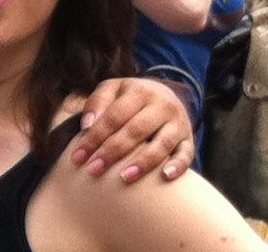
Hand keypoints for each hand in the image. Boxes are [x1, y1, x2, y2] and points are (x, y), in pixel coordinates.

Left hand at [70, 77, 193, 182]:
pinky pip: (187, 154)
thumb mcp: (112, 89)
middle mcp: (162, 106)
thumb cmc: (129, 98)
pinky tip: (165, 176)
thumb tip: (87, 126)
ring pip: (162, 143)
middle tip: (94, 169)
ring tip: (124, 177)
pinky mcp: (189, 140)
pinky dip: (178, 165)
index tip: (78, 157)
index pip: (114, 116)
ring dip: (143, 162)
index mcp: (139, 92)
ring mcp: (178, 123)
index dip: (95, 136)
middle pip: (135, 130)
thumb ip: (97, 103)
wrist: (165, 95)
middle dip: (112, 151)